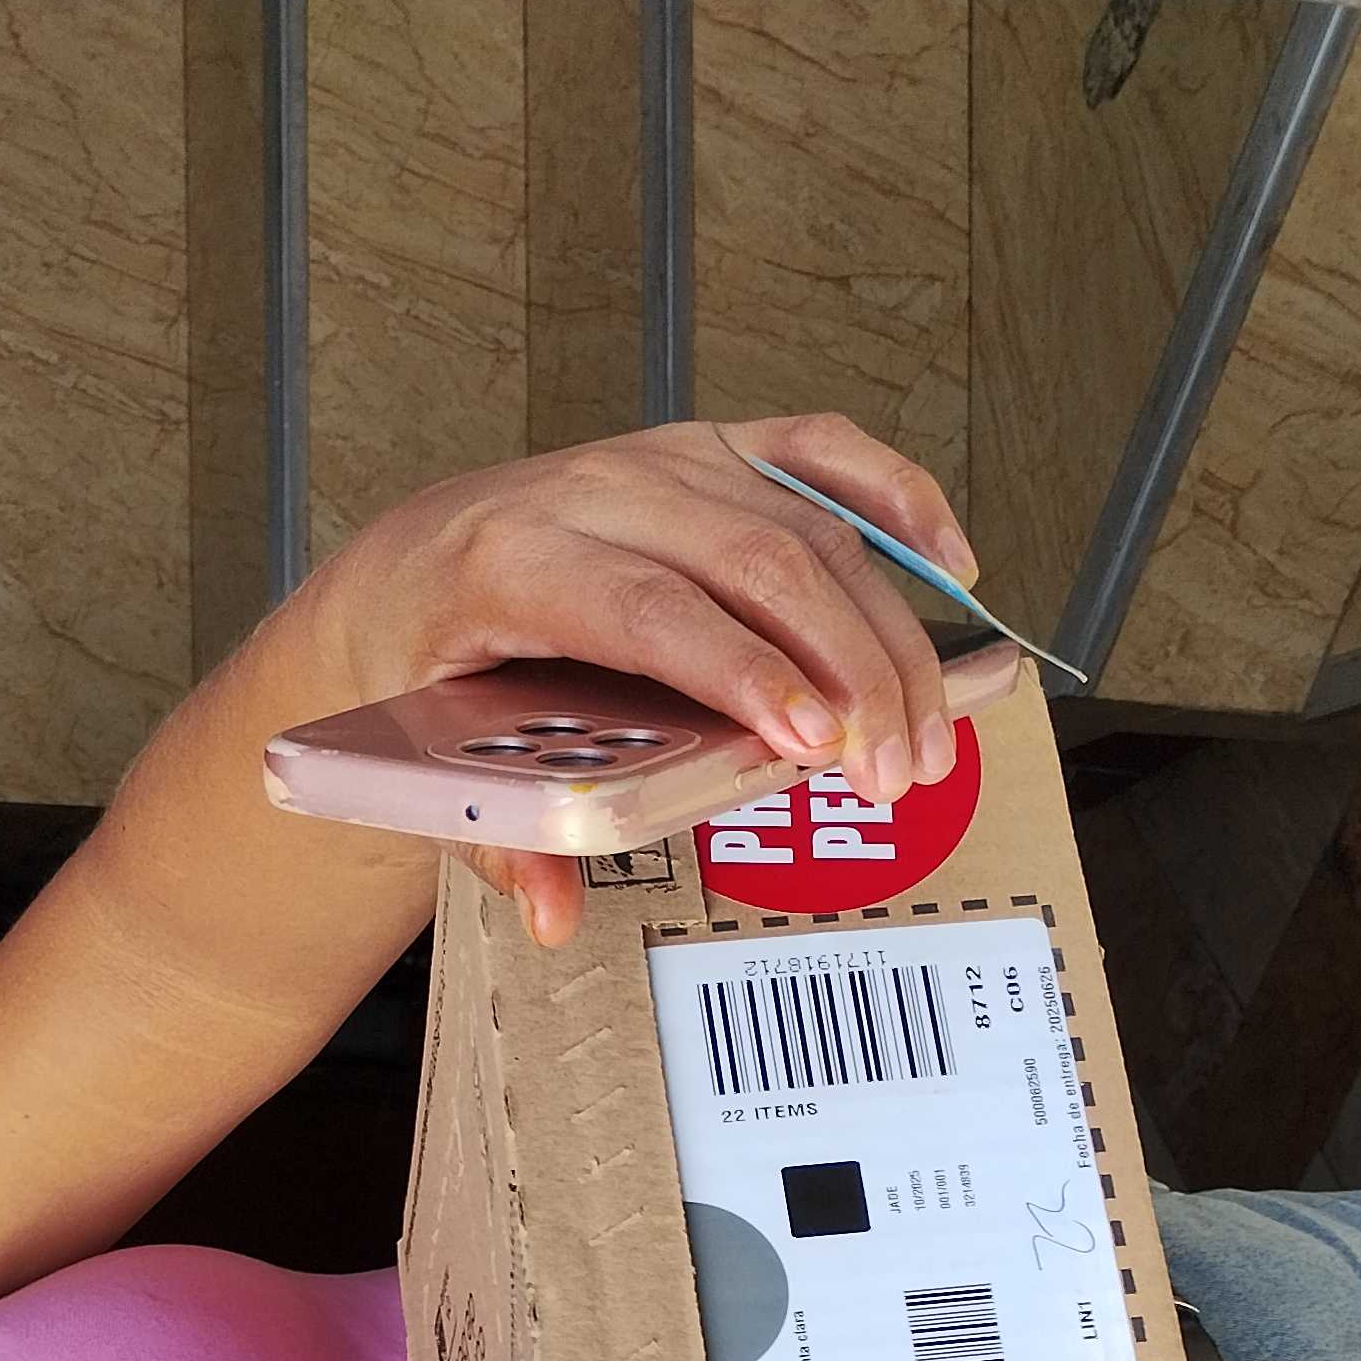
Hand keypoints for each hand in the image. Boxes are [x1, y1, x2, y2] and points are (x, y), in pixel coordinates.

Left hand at [288, 416, 982, 945]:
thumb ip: (500, 837)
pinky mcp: (711, 448)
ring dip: (885, 630)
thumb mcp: (430, 753)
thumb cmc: (433, 653)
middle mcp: (597, 492)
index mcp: (517, 560)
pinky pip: (821, 451)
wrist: (412, 563)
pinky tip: (948, 567)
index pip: (654, 608)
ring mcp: (664, 461)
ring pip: (808, 524)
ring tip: (922, 731)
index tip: (813, 741)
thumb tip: (552, 912)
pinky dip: (898, 500)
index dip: (745, 671)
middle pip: (758, 564)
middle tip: (891, 770)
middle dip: (847, 671)